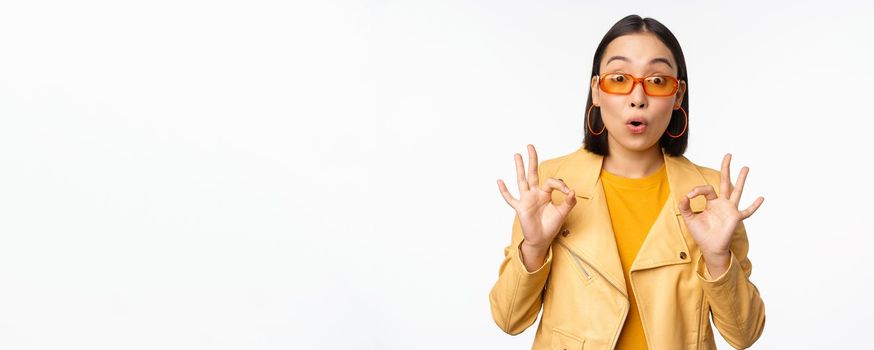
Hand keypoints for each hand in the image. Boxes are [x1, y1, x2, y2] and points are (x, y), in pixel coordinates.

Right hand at [497, 144, 576, 250]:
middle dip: (532, 160)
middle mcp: (534, 194)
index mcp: (545, 193)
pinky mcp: (520, 208)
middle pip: (532, 173)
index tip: (568, 192)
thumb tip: (572, 191)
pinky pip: (510, 199)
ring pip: (521, 181)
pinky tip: (499, 181)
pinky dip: (504, 191)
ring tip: (517, 155)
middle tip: (530, 146)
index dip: (561, 184)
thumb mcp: (562, 213)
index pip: (551, 182)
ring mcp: (526, 200)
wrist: (541, 239)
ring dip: (519, 168)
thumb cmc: (551, 226)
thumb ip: (568, 202)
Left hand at [679, 153, 763, 274]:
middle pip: (725, 182)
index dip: (697, 190)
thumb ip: (685, 207)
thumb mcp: (689, 218)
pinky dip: (754, 206)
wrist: (710, 247)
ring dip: (742, 179)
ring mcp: (730, 209)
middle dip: (726, 169)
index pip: (706, 189)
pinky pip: (747, 211)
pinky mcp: (735, 218)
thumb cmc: (701, 233)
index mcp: (711, 202)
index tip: (689, 196)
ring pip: (737, 191)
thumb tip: (684, 196)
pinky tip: (761, 198)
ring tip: (746, 167)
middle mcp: (722, 203)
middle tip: (728, 155)